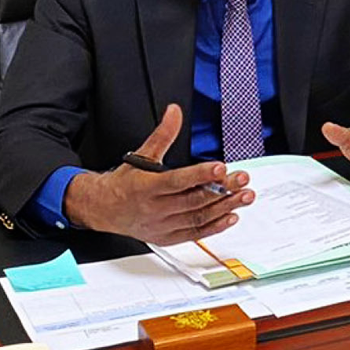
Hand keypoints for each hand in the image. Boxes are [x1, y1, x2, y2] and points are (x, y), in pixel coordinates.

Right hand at [63, 104, 255, 244]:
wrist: (105, 210)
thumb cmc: (125, 183)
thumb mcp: (142, 154)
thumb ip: (162, 134)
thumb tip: (174, 112)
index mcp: (147, 187)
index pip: (177, 181)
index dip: (200, 175)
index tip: (221, 167)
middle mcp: (156, 208)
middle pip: (193, 200)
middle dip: (222, 189)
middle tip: (242, 179)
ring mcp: (163, 225)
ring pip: (198, 217)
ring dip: (224, 207)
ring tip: (244, 196)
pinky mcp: (169, 237)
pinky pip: (195, 234)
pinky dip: (215, 226)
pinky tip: (231, 216)